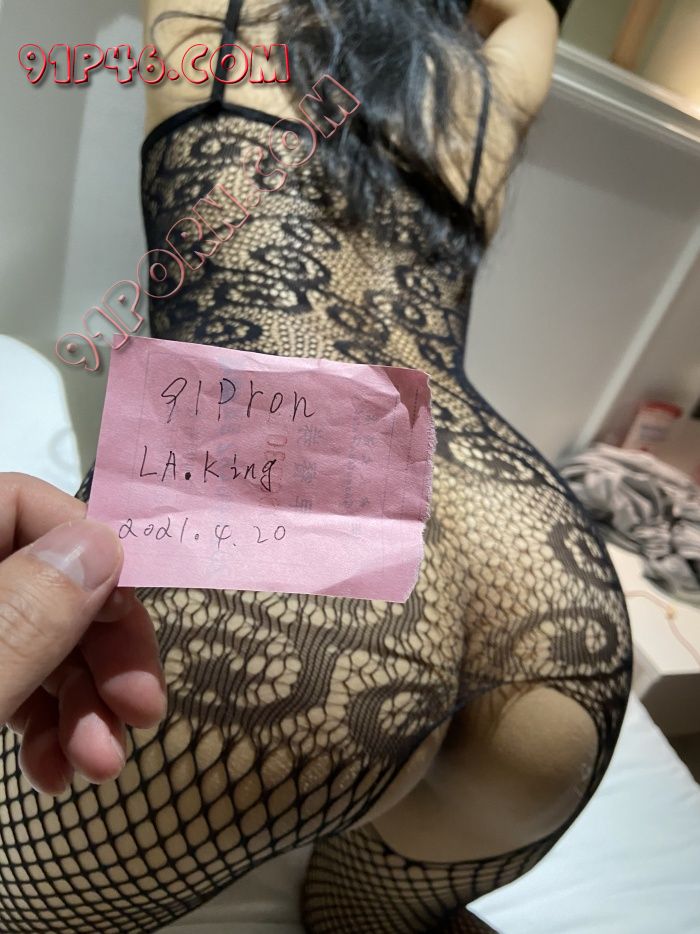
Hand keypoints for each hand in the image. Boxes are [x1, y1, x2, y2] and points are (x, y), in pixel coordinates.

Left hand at [0, 472, 165, 795]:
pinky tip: (61, 773)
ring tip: (101, 766)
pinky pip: (18, 683)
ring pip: (40, 640)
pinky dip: (50, 727)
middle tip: (143, 711)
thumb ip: (22, 616)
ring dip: (85, 703)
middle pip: (47, 580)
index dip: (87, 551)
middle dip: (102, 651)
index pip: (21, 503)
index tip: (130, 621)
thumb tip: (103, 545)